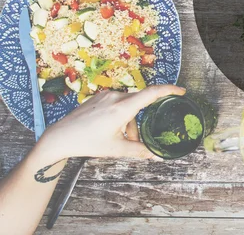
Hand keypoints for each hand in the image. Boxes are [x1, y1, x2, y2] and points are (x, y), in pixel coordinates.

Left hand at [38, 85, 185, 161]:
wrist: (60, 137)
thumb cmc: (88, 143)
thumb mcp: (116, 149)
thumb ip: (140, 151)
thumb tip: (158, 156)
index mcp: (122, 108)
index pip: (152, 93)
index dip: (169, 90)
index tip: (181, 91)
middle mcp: (116, 97)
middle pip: (139, 105)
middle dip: (139, 123)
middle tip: (134, 141)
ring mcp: (106, 95)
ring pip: (128, 106)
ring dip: (128, 122)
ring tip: (118, 140)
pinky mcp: (99, 97)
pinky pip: (117, 104)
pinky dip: (120, 117)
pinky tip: (108, 130)